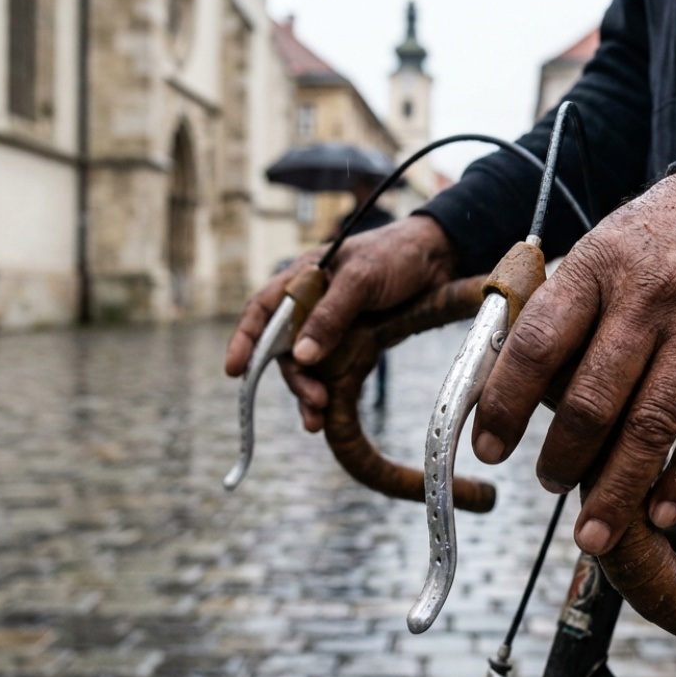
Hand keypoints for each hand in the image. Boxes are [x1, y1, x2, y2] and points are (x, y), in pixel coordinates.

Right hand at [224, 215, 457, 430]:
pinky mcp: (355, 341)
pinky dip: (328, 391)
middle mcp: (311, 304)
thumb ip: (330, 315)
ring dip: (308, 392)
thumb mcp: (361, 280)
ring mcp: (333, 324)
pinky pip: (333, 370)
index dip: (245, 340)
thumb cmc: (396, 256)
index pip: (262, 310)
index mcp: (303, 278)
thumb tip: (301, 356)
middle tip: (314, 402)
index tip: (235, 369)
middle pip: (285, 348)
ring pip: (308, 365)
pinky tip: (328, 414)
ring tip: (317, 420)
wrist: (440, 258)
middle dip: (293, 378)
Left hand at [469, 172, 675, 554]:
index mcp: (596, 268)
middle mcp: (647, 299)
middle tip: (547, 484)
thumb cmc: (663, 235)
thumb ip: (563, 310)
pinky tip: (661, 511)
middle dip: (563, 458)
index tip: (489, 446)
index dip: (505, 403)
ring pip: (651, 425)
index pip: (537, 344)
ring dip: (617, 489)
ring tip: (593, 531)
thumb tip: (515, 386)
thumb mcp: (602, 248)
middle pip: (592, 398)